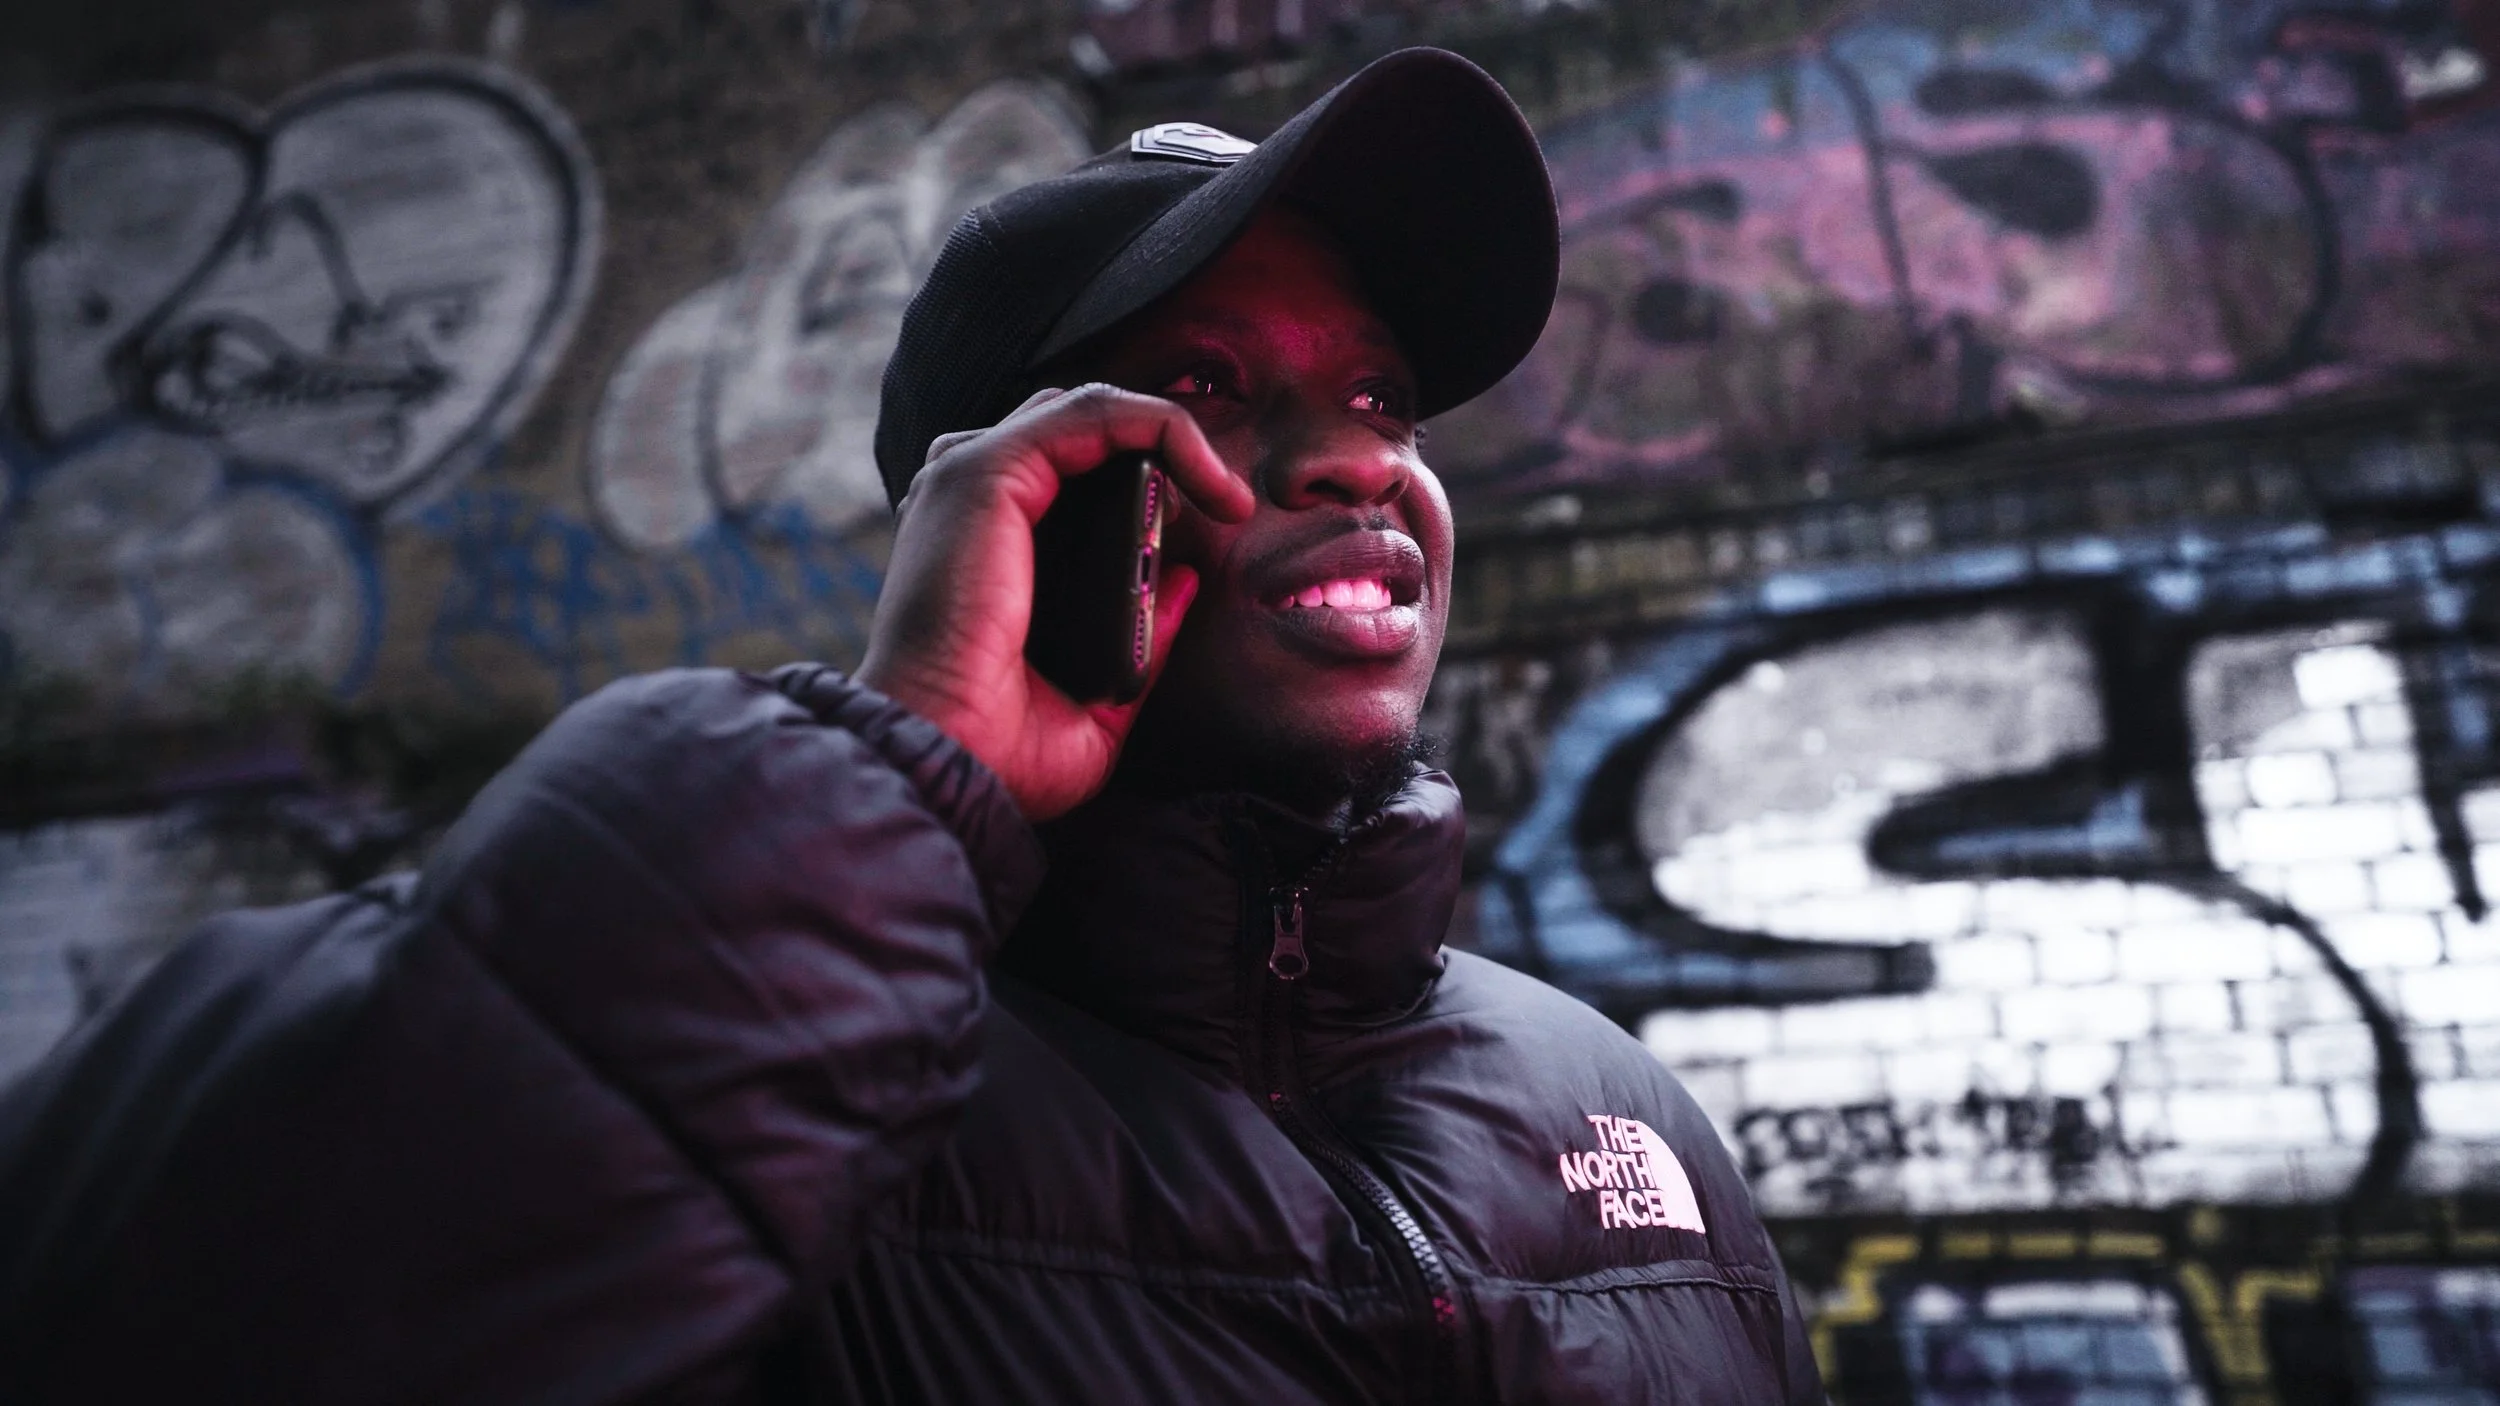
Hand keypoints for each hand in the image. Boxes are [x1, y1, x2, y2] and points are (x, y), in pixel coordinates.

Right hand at [858, 385, 1254, 820]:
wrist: (947, 762)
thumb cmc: (1002, 749)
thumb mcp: (1098, 702)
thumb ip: (1143, 636)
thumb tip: (1184, 582)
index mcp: (986, 547)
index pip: (1070, 471)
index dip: (1145, 479)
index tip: (1212, 525)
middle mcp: (973, 504)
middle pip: (1080, 431)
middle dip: (1162, 451)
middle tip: (1223, 505)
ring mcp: (973, 479)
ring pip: (1090, 410)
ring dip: (1171, 435)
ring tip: (1226, 494)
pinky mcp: (988, 471)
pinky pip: (1095, 413)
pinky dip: (1163, 428)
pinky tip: (1210, 483)